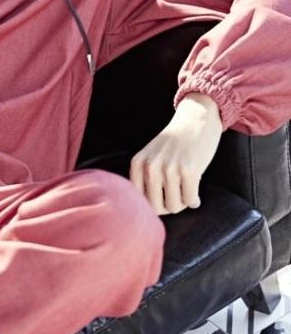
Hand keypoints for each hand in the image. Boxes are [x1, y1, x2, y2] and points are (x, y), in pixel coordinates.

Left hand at [129, 93, 222, 215]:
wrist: (195, 119)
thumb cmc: (174, 143)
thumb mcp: (150, 156)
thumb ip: (144, 178)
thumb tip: (147, 214)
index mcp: (138, 163)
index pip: (138, 201)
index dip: (152, 206)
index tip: (162, 200)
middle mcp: (151, 166)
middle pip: (156, 207)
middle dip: (168, 208)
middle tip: (176, 199)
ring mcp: (170, 168)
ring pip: (174, 206)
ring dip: (182, 204)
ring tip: (185, 194)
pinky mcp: (189, 170)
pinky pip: (190, 200)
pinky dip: (194, 201)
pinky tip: (195, 194)